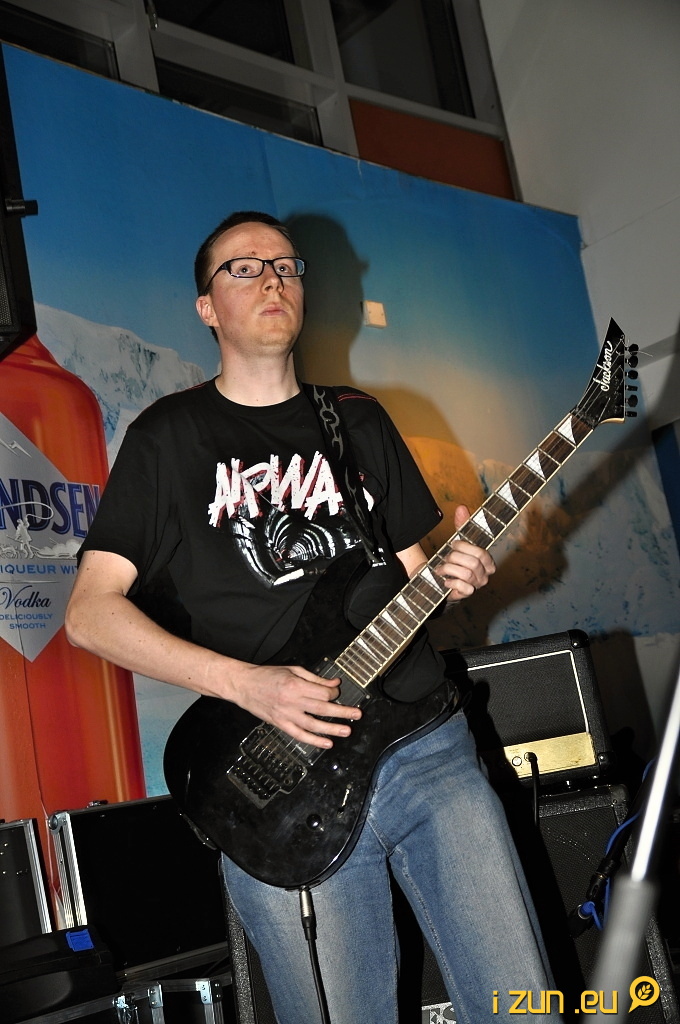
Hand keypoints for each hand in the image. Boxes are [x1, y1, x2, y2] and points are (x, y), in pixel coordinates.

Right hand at [229, 662, 360, 748]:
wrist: (244, 685)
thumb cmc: (267, 676)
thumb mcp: (293, 670)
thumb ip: (315, 678)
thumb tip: (334, 683)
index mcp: (296, 684)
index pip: (323, 692)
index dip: (334, 692)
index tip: (337, 692)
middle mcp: (292, 701)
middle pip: (322, 708)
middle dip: (342, 712)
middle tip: (356, 715)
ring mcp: (286, 715)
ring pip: (313, 725)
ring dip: (332, 729)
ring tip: (346, 730)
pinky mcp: (280, 724)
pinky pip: (300, 735)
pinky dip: (314, 740)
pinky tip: (326, 743)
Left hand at [437, 504, 495, 601]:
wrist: (440, 579)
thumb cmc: (454, 560)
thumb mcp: (458, 542)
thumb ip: (461, 526)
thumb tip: (461, 507)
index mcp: (487, 561)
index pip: (481, 552)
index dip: (465, 547)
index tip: (453, 544)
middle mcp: (485, 575)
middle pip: (473, 563)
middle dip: (454, 558)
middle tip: (445, 558)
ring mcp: (477, 586)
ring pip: (466, 574)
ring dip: (449, 570)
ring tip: (442, 569)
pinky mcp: (467, 594)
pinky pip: (464, 588)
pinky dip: (452, 583)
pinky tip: (446, 582)